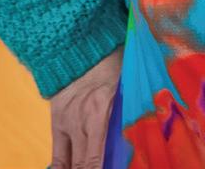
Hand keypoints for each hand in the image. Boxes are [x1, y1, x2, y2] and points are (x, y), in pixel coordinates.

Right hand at [49, 46, 122, 168]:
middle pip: (82, 164)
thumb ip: (133, 106)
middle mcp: (79, 123)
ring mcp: (65, 124)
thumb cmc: (111, 61)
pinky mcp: (56, 122)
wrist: (76, 47)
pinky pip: (57, 154)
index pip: (95, 158)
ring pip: (68, 163)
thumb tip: (148, 126)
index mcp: (98, 112)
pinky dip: (61, 168)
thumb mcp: (128, 81)